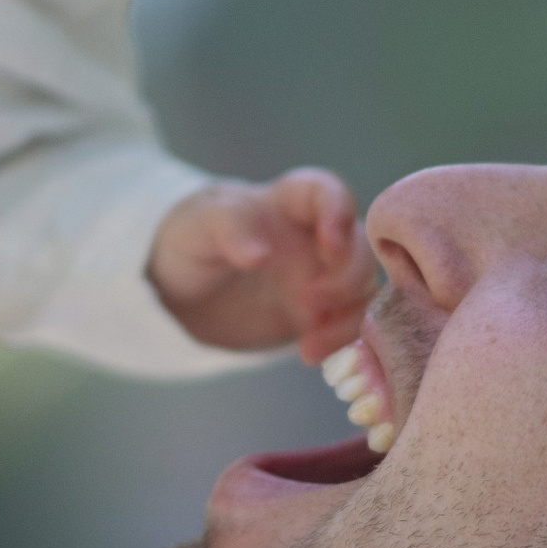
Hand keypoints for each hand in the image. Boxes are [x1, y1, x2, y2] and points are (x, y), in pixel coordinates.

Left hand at [148, 168, 375, 359]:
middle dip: (344, 278)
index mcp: (288, 202)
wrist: (183, 290)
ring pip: (363, 291)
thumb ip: (230, 228)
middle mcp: (315, 237)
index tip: (330, 245)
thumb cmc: (193, 240)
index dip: (340, 213)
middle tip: (307, 302)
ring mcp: (322, 276)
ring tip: (310, 345)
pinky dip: (342, 342)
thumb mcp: (200, 226)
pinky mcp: (320, 314)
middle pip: (358, 249)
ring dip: (348, 317)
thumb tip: (260, 254)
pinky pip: (350, 325)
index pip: (328, 193)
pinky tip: (312, 354)